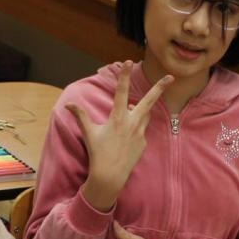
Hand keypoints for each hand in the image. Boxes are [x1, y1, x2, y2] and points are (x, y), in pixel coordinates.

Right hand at [71, 61, 171, 210]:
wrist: (110, 176)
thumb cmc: (97, 153)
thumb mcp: (88, 133)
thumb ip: (80, 116)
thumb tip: (68, 105)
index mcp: (118, 117)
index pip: (121, 92)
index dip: (123, 76)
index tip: (127, 62)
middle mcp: (132, 123)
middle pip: (149, 101)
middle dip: (160, 88)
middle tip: (170, 77)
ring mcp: (140, 133)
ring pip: (145, 115)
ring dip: (140, 110)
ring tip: (129, 115)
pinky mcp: (144, 143)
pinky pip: (141, 131)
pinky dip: (135, 129)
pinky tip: (124, 140)